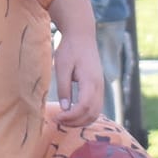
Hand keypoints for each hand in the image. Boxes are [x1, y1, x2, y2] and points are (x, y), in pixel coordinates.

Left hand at [46, 0, 102, 126]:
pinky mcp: (98, 86)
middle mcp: (99, 86)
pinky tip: (73, 114)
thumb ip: (64, 88)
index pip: (84, 107)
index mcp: (90, 81)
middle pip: (92, 113)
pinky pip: (96, 106)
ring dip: (81, 120)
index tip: (57, 117)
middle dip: (76, 121)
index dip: (71, 116)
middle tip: (59, 120)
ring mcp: (101, 87)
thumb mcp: (62, 67)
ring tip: (64, 119)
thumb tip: (65, 108)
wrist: (82, 36)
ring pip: (96, 112)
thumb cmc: (70, 49)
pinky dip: (86, 114)